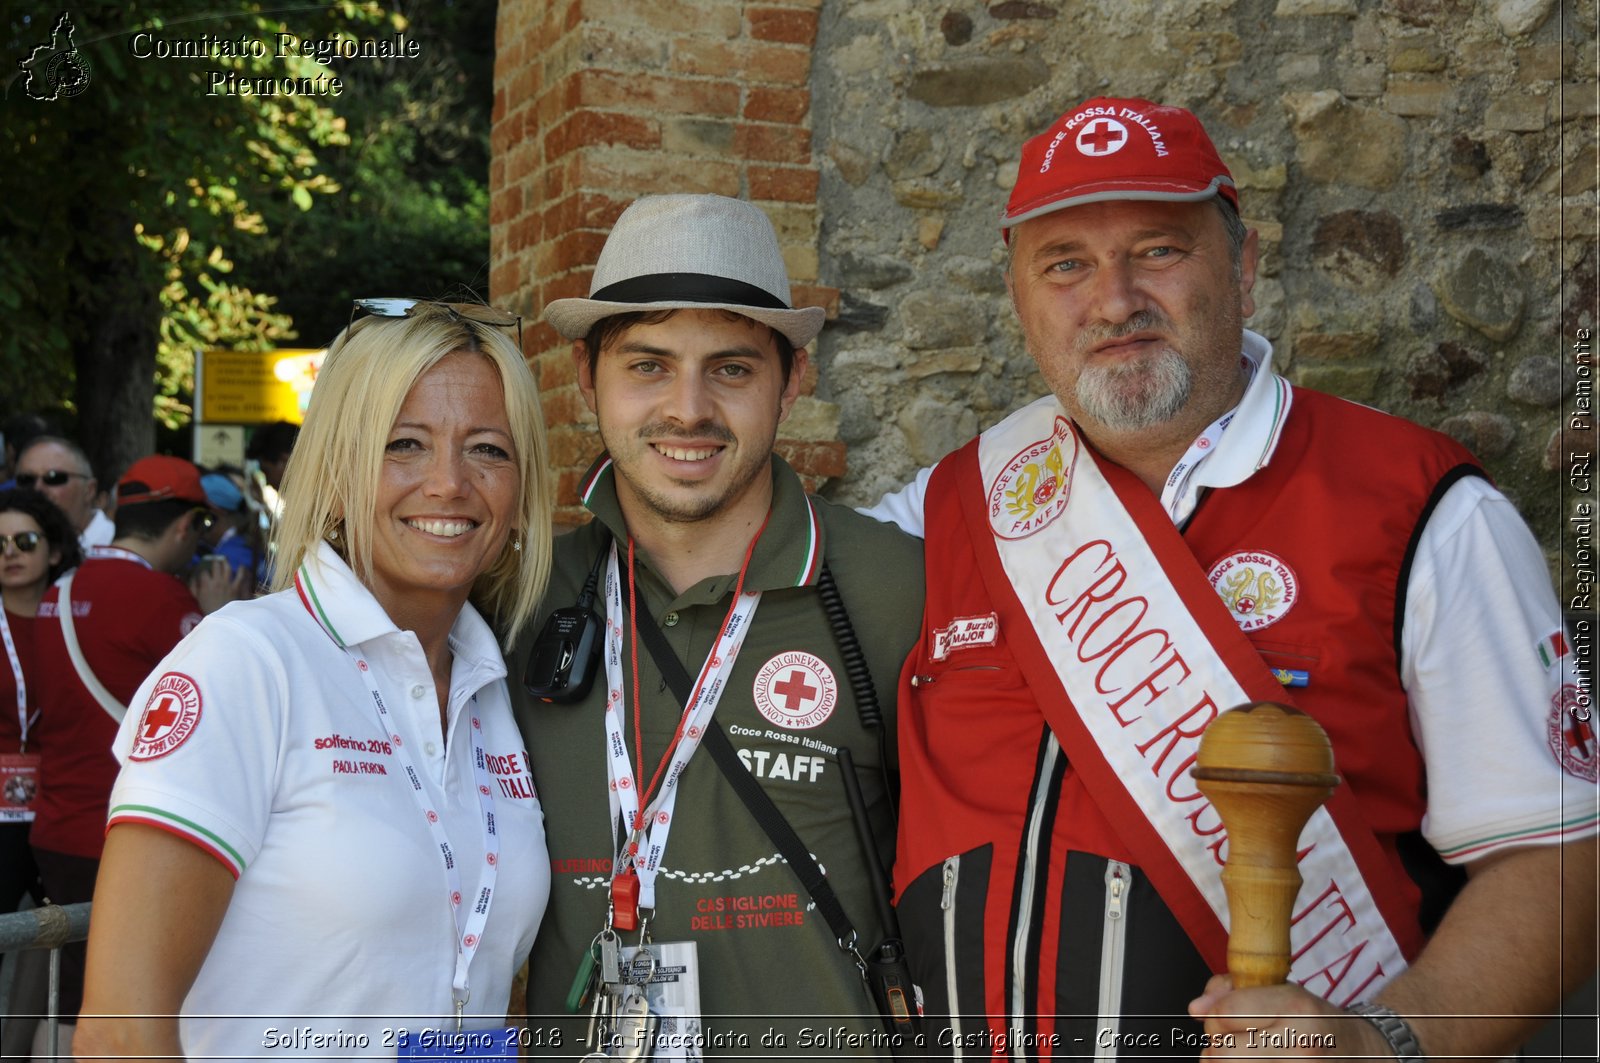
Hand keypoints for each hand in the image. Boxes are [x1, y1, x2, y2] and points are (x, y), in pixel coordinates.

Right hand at [191, 559, 251, 612]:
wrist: (220, 617)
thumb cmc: (207, 609)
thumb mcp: (196, 598)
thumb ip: (193, 587)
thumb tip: (192, 577)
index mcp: (205, 584)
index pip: (203, 572)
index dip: (203, 570)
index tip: (204, 570)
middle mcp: (216, 581)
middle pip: (215, 566)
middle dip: (214, 562)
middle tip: (215, 560)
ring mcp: (227, 584)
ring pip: (227, 568)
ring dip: (226, 562)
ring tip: (224, 559)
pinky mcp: (236, 587)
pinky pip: (240, 576)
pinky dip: (241, 570)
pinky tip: (241, 566)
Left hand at [1188, 975, 1394, 1058]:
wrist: (1362, 1053)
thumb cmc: (1318, 1021)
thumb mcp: (1284, 991)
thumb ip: (1236, 991)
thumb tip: (1197, 1008)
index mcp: (1297, 1009)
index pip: (1226, 1014)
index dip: (1213, 1011)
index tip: (1214, 1010)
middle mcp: (1299, 1045)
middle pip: (1220, 1050)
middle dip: (1216, 1040)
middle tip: (1230, 1034)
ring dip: (1225, 1059)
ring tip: (1245, 1049)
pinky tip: (1253, 1060)